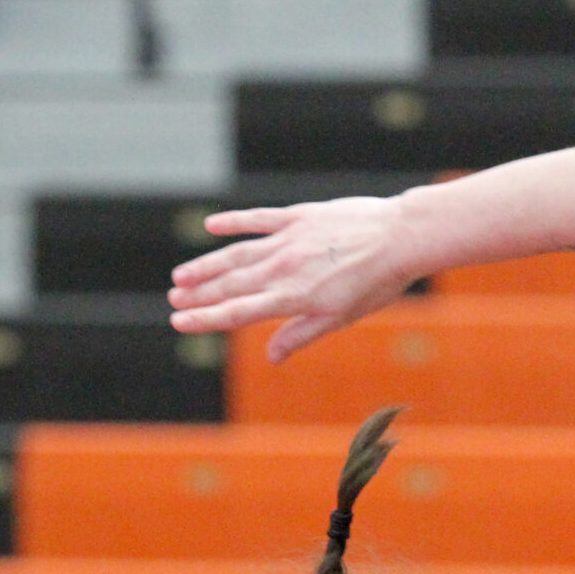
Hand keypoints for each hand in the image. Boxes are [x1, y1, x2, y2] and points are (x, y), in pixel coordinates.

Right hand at [168, 195, 419, 361]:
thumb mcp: (341, 317)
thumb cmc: (378, 283)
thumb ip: (301, 334)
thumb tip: (271, 357)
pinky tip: (212, 227)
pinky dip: (233, 222)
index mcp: (294, 298)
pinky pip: (258, 219)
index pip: (239, 312)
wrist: (401, 237)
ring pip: (237, 254)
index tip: (179, 321)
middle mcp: (284, 269)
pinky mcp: (298, 216)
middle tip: (174, 298)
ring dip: (206, 265)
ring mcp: (289, 239)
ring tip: (181, 275)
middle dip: (199, 293)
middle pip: (231, 283)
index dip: (206, 318)